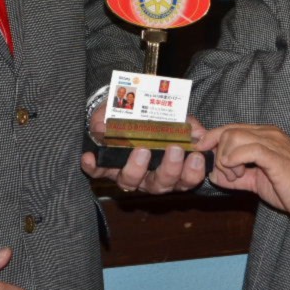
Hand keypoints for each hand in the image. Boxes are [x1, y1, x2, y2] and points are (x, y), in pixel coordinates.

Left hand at [81, 109, 207, 193]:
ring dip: (136, 168)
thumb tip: (199, 133)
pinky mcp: (103, 165)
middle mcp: (147, 176)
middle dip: (169, 170)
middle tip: (175, 151)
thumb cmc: (152, 117)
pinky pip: (96, 171)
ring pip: (130, 181)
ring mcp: (124, 172)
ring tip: (142, 150)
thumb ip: (187, 124)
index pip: (184, 180)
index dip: (192, 174)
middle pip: (159, 185)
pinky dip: (92, 166)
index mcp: (168, 168)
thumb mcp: (174, 116)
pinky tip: (89, 157)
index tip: (196, 157)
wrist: (124, 105)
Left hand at [195, 124, 289, 220]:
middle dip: (217, 153)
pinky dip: (233, 161)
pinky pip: (245, 150)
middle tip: (228, 174)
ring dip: (226, 160)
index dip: (210, 138)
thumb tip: (214, 175)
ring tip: (236, 176)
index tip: (201, 152)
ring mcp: (271, 142)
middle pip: (227, 131)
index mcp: (263, 136)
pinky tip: (238, 174)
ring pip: (232, 137)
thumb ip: (236, 176)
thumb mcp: (256, 181)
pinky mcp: (274, 155)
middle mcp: (267, 133)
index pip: (229, 128)